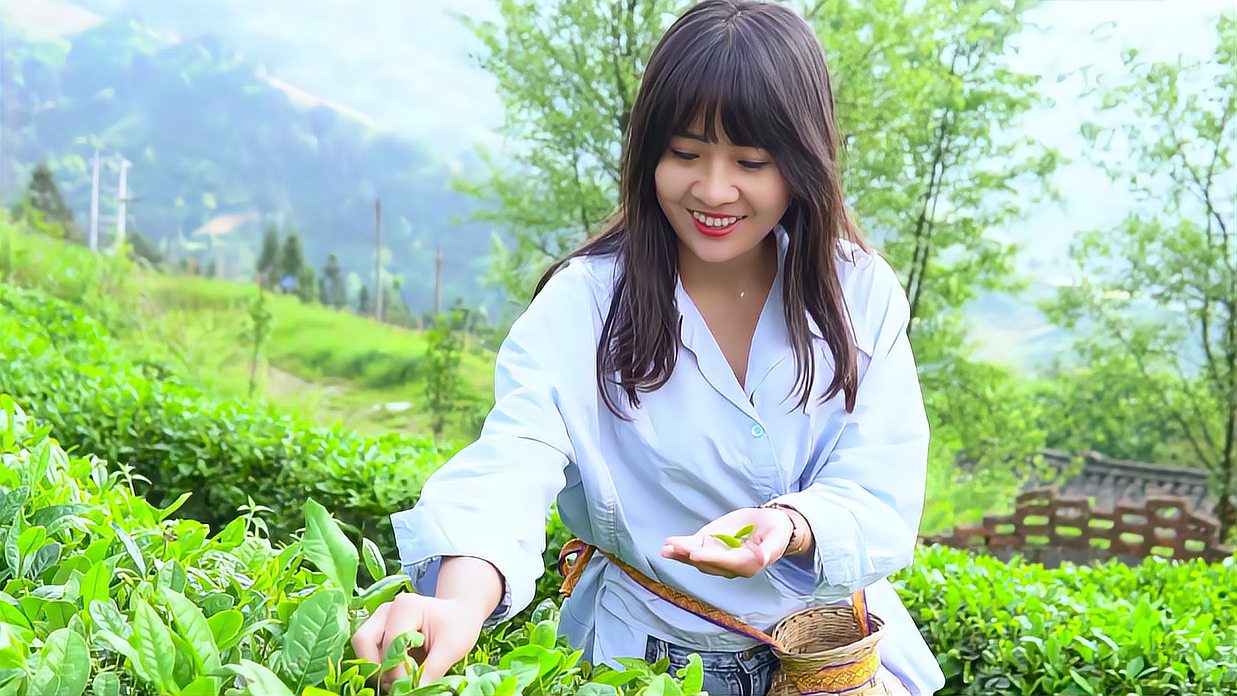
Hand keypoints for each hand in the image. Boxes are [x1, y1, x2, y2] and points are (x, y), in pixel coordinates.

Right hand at [351, 593, 483, 691]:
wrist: (459, 613)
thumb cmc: (458, 626)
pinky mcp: (378, 627)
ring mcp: (380, 616)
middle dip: (378, 667)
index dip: (396, 669)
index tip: (411, 684)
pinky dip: (379, 662)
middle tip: (397, 683)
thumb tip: (415, 691)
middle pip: (364, 640)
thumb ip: (431, 671)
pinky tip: (398, 670)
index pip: (389, 643)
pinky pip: (368, 648)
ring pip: (362, 644)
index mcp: (406, 607)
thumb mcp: (451, 649)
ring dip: (376, 665)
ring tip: (398, 678)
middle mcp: (387, 609)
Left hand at [661, 507, 793, 578]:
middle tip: (675, 549)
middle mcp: (729, 565)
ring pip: (696, 558)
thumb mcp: (777, 537)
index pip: (726, 562)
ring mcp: (717, 556)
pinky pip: (693, 548)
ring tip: (667, 548)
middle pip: (707, 562)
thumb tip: (762, 559)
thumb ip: (770, 549)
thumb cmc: (775, 531)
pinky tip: (668, 545)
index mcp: (747, 564)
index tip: (695, 553)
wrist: (768, 525)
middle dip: (690, 556)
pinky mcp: (709, 545)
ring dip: (681, 554)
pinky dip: (680, 548)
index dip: (710, 558)